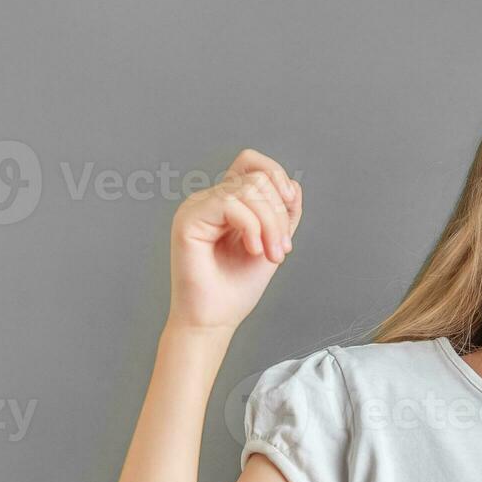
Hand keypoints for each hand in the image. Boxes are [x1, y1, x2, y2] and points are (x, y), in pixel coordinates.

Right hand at [167, 148, 302, 332]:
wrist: (215, 319)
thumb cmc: (238, 288)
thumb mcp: (273, 243)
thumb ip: (283, 214)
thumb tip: (293, 184)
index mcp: (228, 202)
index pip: (250, 162)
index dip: (276, 175)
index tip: (290, 204)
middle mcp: (210, 200)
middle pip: (257, 178)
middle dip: (279, 214)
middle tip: (282, 250)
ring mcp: (197, 207)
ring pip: (248, 189)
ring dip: (271, 225)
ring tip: (272, 254)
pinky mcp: (188, 219)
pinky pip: (231, 204)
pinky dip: (252, 227)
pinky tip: (254, 250)